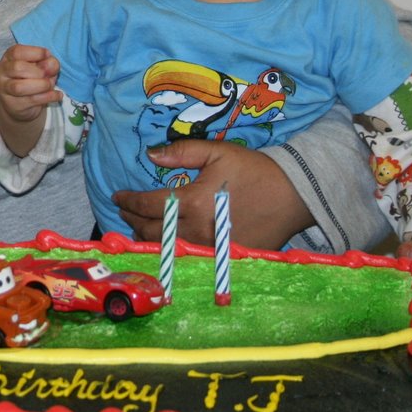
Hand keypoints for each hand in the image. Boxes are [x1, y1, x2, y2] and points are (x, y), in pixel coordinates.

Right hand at [0, 44, 61, 122]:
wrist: (19, 103)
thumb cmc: (31, 78)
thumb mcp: (40, 66)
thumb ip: (47, 63)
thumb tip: (52, 65)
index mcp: (8, 58)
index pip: (17, 52)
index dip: (35, 52)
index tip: (48, 55)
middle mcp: (3, 73)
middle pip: (17, 68)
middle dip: (38, 71)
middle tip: (48, 74)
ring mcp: (6, 90)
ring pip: (20, 87)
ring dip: (41, 85)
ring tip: (50, 85)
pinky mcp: (14, 105)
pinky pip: (31, 100)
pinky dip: (48, 97)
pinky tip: (57, 95)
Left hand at [112, 138, 310, 249]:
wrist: (294, 195)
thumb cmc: (255, 170)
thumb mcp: (218, 152)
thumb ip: (182, 152)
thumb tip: (150, 155)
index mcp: (193, 201)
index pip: (148, 205)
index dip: (129, 200)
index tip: (118, 196)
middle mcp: (197, 229)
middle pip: (152, 230)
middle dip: (132, 221)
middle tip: (124, 212)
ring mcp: (210, 248)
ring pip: (167, 248)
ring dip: (147, 239)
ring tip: (138, 229)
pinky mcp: (224, 259)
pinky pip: (189, 257)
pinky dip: (172, 250)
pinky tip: (166, 244)